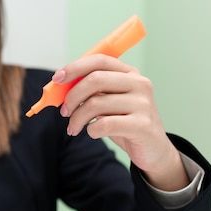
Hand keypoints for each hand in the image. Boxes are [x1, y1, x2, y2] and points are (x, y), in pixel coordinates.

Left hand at [55, 54, 188, 190]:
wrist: (153, 149)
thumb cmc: (124, 123)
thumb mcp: (109, 103)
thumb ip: (91, 91)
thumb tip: (60, 86)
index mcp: (130, 74)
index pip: (100, 61)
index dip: (75, 67)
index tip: (57, 78)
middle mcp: (139, 84)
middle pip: (95, 80)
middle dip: (72, 96)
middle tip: (64, 112)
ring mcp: (143, 104)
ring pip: (95, 104)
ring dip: (77, 118)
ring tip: (73, 128)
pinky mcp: (142, 125)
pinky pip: (104, 125)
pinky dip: (91, 130)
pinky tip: (93, 133)